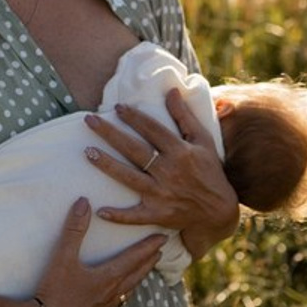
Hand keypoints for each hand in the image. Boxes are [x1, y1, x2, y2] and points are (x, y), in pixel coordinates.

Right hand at [33, 198, 166, 306]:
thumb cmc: (56, 290)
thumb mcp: (63, 256)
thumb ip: (74, 229)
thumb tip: (84, 202)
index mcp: (109, 277)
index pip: (134, 258)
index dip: (148, 246)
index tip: (163, 238)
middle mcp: (112, 292)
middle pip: (137, 274)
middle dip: (149, 261)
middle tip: (160, 252)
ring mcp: (106, 305)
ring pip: (130, 288)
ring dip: (140, 276)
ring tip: (145, 269)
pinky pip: (119, 299)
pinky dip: (126, 290)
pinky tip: (120, 292)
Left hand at [82, 87, 238, 257]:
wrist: (219, 211)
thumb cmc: (210, 172)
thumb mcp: (203, 141)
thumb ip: (185, 116)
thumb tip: (171, 91)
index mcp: (180, 152)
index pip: (152, 130)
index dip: (134, 117)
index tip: (117, 107)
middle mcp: (169, 171)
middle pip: (134, 149)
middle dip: (110, 134)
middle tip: (89, 120)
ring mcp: (162, 194)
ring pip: (129, 177)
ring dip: (108, 166)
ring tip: (87, 152)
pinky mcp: (158, 213)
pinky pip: (136, 216)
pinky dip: (119, 215)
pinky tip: (101, 211)